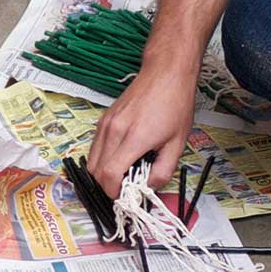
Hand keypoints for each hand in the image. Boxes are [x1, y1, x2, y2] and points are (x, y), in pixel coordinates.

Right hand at [88, 62, 198, 194]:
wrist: (166, 73)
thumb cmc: (175, 104)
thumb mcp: (178, 142)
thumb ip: (163, 169)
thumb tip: (149, 187)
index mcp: (134, 138)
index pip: (109, 175)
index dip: (114, 192)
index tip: (124, 198)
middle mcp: (114, 130)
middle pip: (96, 171)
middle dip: (108, 186)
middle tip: (126, 188)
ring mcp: (106, 123)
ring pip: (91, 160)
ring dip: (103, 172)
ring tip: (124, 173)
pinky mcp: (104, 119)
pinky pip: (95, 146)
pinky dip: (102, 158)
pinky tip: (120, 157)